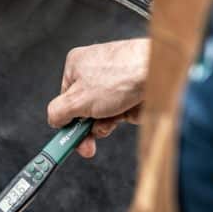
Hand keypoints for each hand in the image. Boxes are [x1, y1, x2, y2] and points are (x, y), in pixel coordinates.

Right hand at [46, 38, 149, 157]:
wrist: (158, 73)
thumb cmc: (121, 76)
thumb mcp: (79, 100)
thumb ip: (59, 112)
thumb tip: (53, 120)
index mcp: (76, 66)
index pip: (64, 101)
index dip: (67, 122)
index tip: (64, 143)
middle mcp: (94, 71)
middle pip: (84, 109)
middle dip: (87, 128)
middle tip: (87, 145)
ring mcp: (114, 82)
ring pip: (102, 113)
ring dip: (105, 123)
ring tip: (112, 119)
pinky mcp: (131, 91)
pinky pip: (120, 112)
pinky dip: (121, 117)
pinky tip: (126, 113)